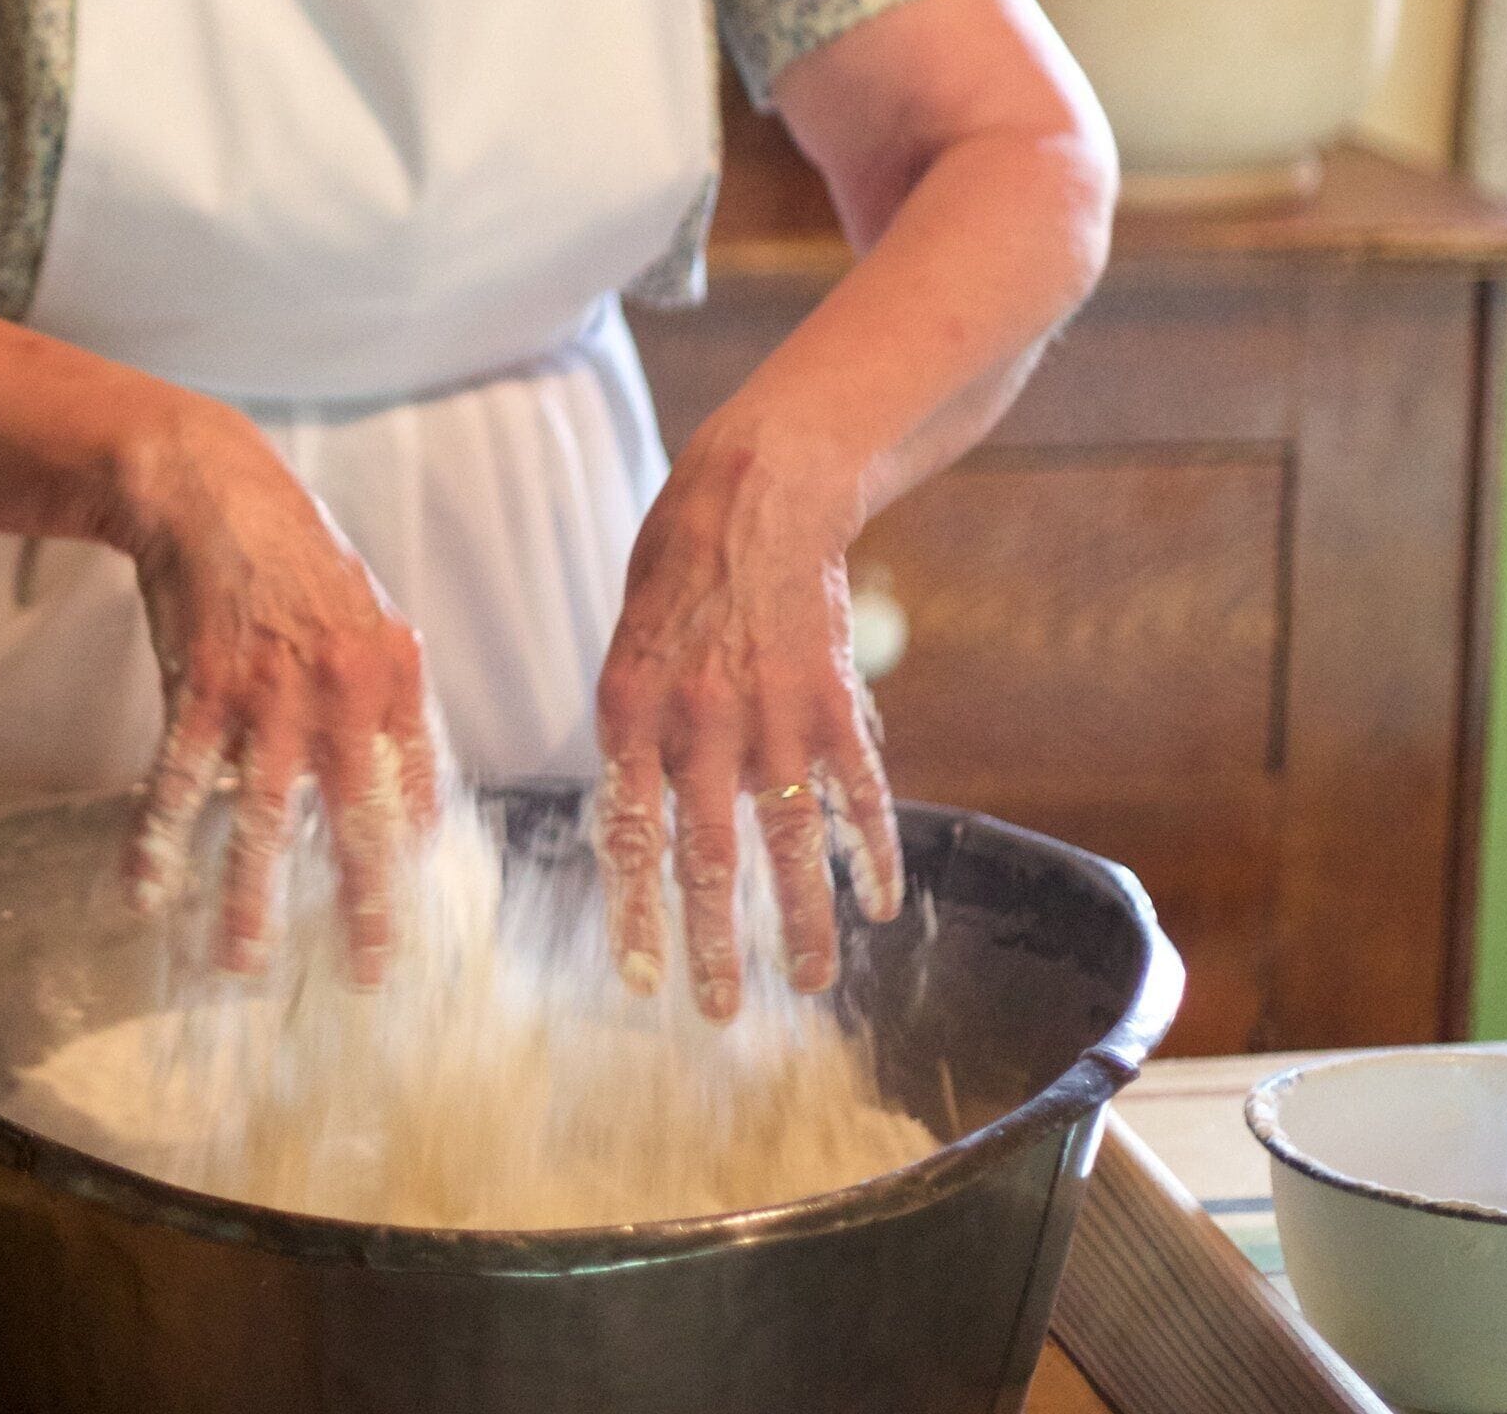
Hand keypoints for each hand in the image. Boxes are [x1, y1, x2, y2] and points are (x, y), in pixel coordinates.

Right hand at [114, 402, 437, 979]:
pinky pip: (176, 781)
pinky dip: (156, 839)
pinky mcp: (199, 686)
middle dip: (360, 903)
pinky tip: (143, 890)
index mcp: (391, 678)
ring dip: (249, 894)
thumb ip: (397, 711)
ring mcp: (267, 692)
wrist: (212, 494)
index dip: (410, 861)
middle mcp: (339, 691)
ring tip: (242, 959)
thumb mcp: (374, 624)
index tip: (408, 922)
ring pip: (262, 815)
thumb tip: (421, 806)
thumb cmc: (295, 561)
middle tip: (363, 970)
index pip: (415, 790)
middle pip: (356, 818)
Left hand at [592, 422, 905, 1021]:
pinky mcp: (833, 700)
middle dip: (717, 943)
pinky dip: (871, 850)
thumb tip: (641, 821)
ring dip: (802, 919)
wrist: (755, 494)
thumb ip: (635, 738)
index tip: (642, 978)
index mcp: (630, 712)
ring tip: (812, 983)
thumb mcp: (624, 652)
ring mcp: (772, 714)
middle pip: (711, 856)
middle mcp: (699, 723)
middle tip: (722, 1013)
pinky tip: (882, 904)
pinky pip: (857, 790)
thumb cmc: (675, 574)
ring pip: (790, 840)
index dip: (638, 911)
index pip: (630, 834)